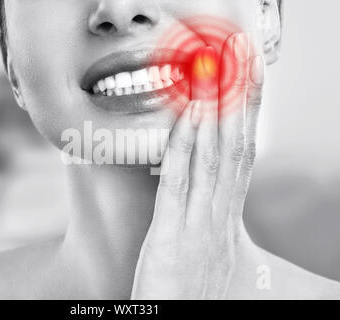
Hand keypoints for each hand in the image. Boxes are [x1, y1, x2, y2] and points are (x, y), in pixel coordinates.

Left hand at [131, 33, 264, 299]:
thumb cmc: (189, 292)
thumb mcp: (207, 250)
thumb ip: (210, 218)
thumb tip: (216, 193)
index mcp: (226, 219)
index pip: (241, 158)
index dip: (247, 120)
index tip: (248, 85)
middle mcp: (218, 217)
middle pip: (233, 150)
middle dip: (238, 105)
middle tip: (241, 63)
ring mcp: (198, 225)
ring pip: (211, 160)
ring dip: (213, 115)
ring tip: (214, 76)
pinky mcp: (171, 238)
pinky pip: (177, 185)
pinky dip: (183, 149)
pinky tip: (186, 120)